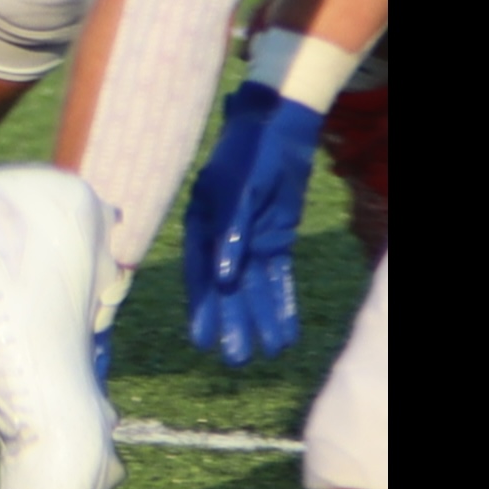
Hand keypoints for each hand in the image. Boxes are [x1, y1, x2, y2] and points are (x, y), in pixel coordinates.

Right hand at [178, 84, 328, 365]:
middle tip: (237, 360)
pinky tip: (288, 330)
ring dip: (261, 319)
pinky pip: (279, 277)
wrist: (278, 129)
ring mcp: (250, 242)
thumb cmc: (249, 152)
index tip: (202, 341)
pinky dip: (283, 302)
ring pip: (255, 289)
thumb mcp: (238, 189)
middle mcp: (222, 241)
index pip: (199, 274)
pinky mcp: (275, 241)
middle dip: (234, 324)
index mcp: (200, 226)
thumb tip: (225, 277)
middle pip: (228, 290)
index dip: (202, 308)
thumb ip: (232, 232)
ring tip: (269, 353)